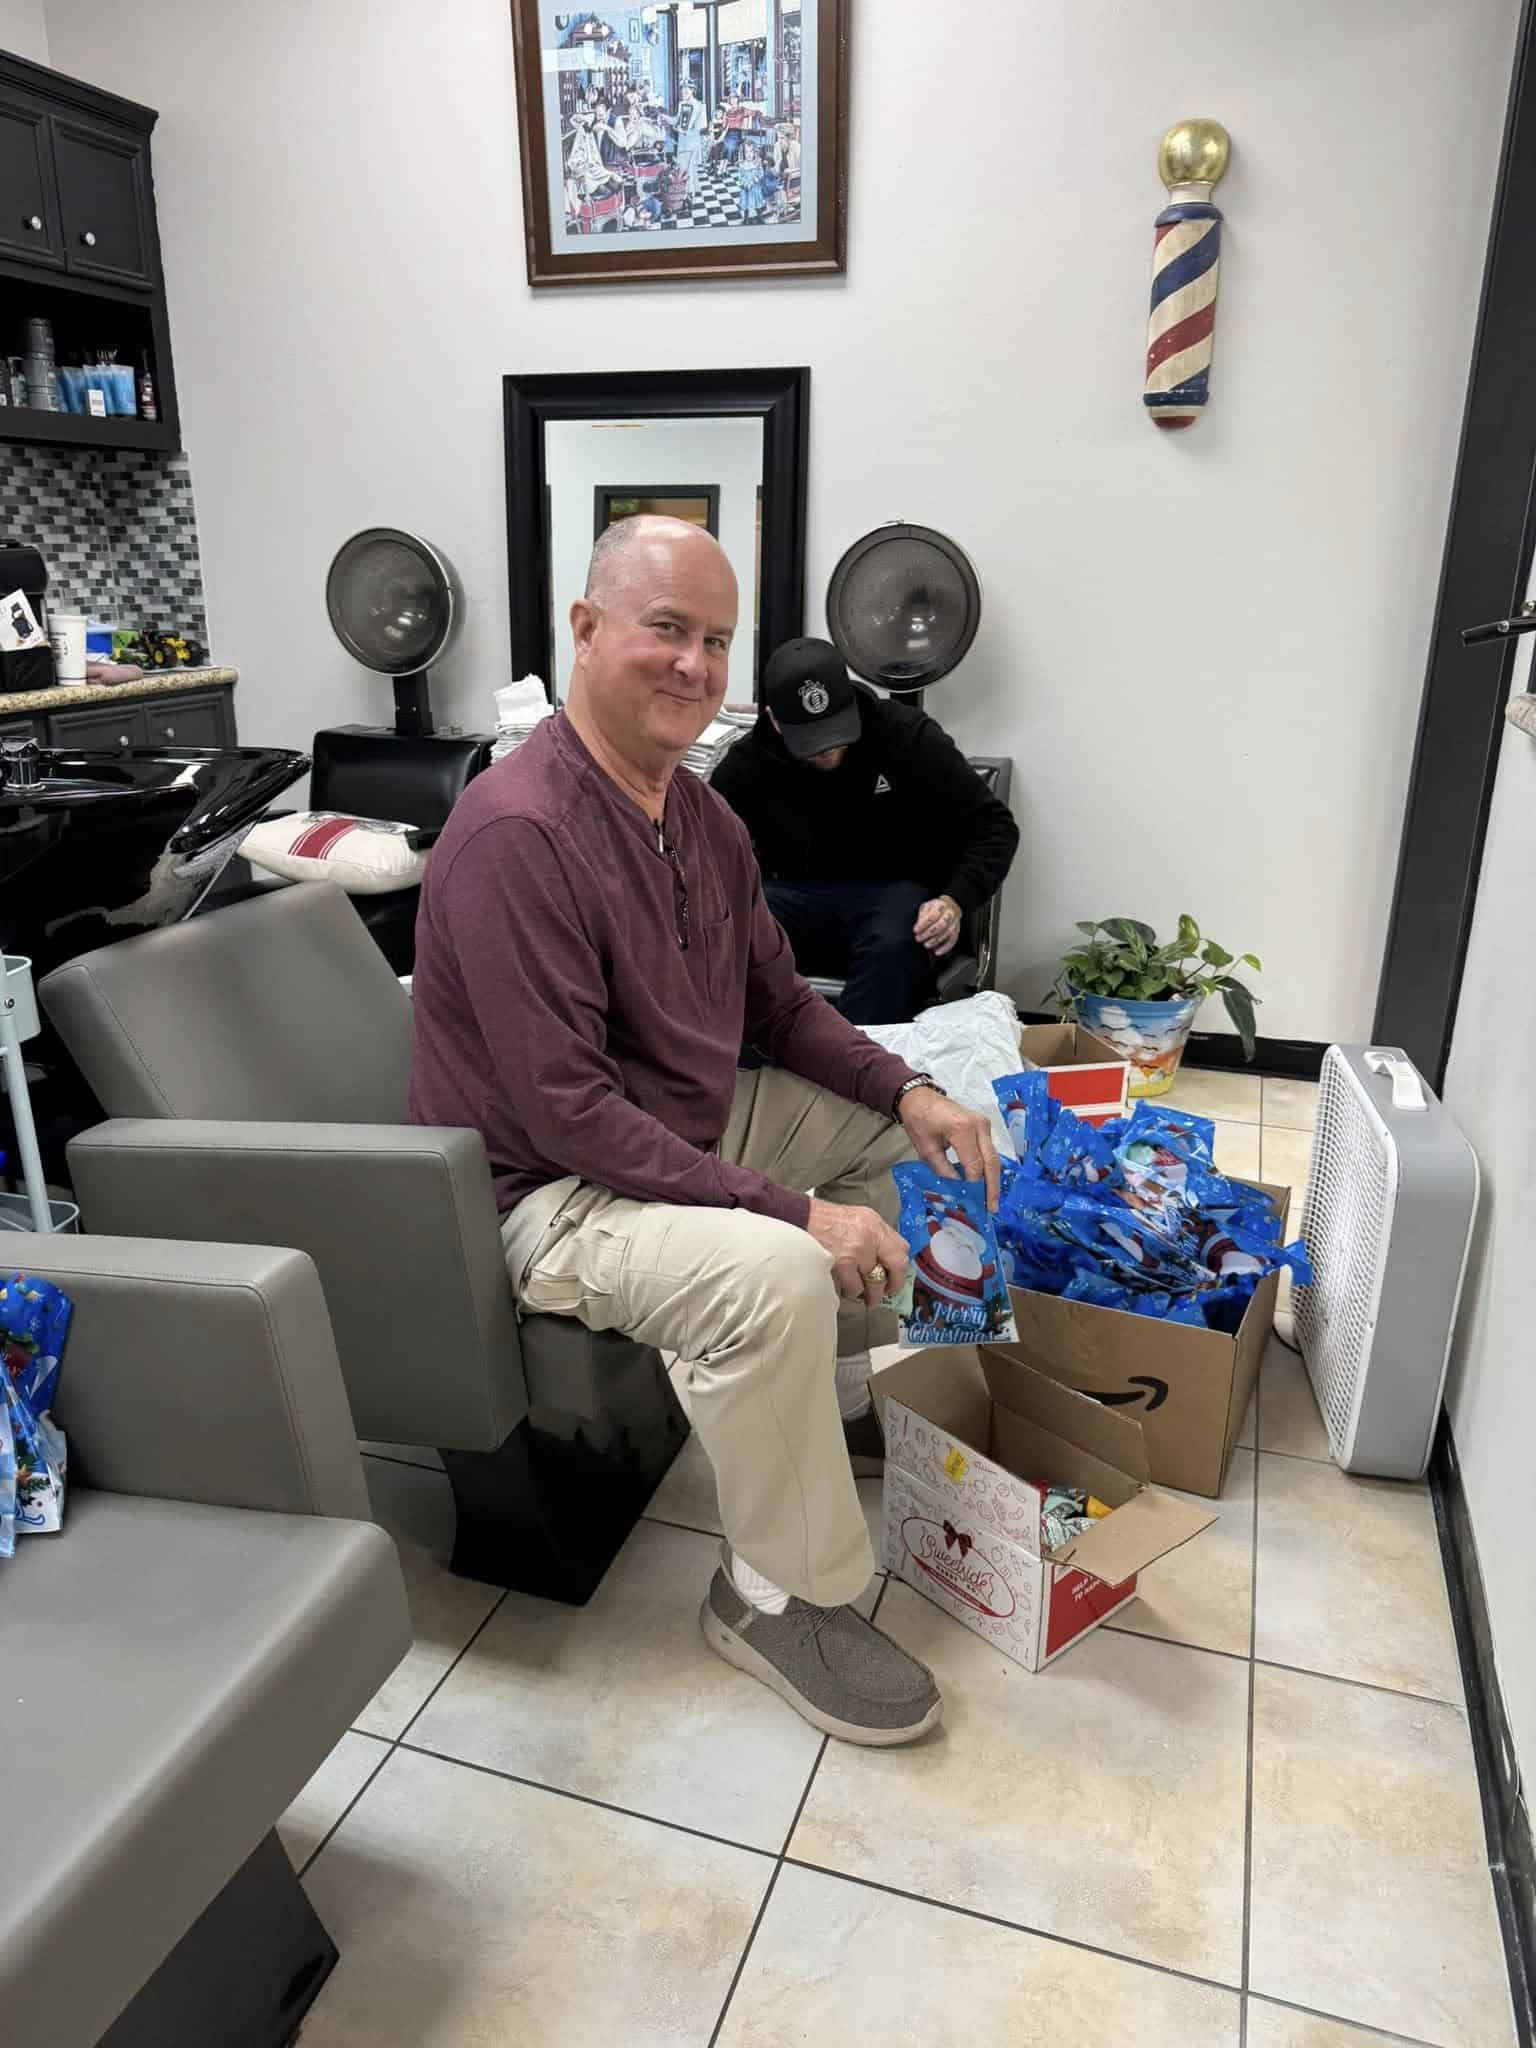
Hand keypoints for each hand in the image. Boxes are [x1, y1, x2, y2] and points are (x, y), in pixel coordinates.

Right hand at [806, 1198, 908, 1307]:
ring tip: (865, 1297)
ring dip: (871, 1293)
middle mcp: (870, 1234)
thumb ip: (872, 1236)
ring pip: (875, 1281)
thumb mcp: (855, 1220)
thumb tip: (884, 1262)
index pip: (901, 1247)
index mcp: (874, 1223)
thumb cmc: (823, 1221)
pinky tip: (846, 1288)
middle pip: (897, 1264)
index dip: (900, 1267)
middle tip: (886, 1293)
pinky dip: (852, 1292)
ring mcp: (858, 1248)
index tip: (895, 1277)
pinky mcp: (843, 1262)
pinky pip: (856, 1287)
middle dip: (894, 1284)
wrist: (798, 1217)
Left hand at [899, 1087, 1000, 1211]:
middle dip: (992, 1187)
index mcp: (963, 1129)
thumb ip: (943, 1170)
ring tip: (990, 1201)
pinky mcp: (984, 1126)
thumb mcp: (927, 1149)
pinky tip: (986, 1184)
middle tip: (991, 1208)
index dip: (975, 1186)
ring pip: (993, 1157)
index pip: (975, 1165)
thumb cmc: (920, 1121)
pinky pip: (989, 1151)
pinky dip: (988, 1168)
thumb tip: (958, 1191)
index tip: (972, 1204)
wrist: (920, 1098)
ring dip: (992, 1179)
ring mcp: (984, 1124)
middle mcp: (979, 1126)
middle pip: (991, 1162)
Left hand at [913, 894, 962, 956]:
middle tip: (919, 938)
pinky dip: (945, 947)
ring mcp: (955, 922)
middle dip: (928, 934)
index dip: (923, 924)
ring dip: (935, 941)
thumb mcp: (926, 906)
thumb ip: (922, 916)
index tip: (915, 930)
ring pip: (947, 933)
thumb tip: (919, 927)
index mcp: (940, 905)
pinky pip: (953, 940)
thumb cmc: (935, 908)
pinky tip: (937, 951)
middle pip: (940, 925)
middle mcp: (949, 913)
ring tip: (926, 945)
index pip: (932, 916)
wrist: (950, 906)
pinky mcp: (957, 930)